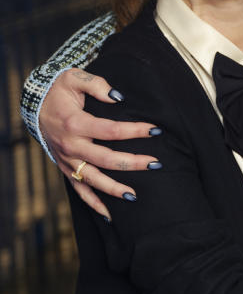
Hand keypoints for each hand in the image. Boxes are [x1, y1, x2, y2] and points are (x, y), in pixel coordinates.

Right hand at [39, 68, 161, 217]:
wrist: (35, 106)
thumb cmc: (59, 91)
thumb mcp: (74, 78)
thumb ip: (97, 85)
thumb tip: (118, 97)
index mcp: (75, 123)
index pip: (111, 130)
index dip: (135, 130)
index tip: (156, 130)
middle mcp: (71, 145)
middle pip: (106, 158)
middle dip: (132, 163)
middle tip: (156, 164)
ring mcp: (68, 160)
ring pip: (93, 179)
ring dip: (114, 189)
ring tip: (135, 196)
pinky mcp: (66, 169)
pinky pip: (80, 190)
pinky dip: (94, 203)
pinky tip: (110, 215)